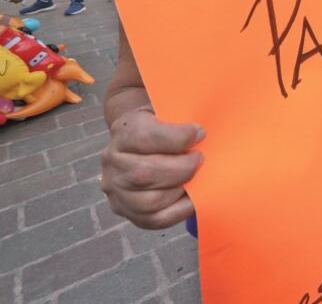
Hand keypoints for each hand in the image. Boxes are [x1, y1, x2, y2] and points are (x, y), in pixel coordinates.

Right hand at [100, 108, 203, 228]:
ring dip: (180, 189)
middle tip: (199, 159)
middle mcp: (112, 160)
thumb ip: (182, 111)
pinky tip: (191, 196)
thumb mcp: (168, 108)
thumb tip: (203, 129)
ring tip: (194, 177)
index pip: (145, 137)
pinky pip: (154, 219)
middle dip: (182, 168)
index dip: (178, 138)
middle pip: (144, 173)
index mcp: (124, 130)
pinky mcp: (125, 209)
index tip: (200, 133)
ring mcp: (115, 188)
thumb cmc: (164, 122)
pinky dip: (179, 210)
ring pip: (149, 200)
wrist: (139, 137)